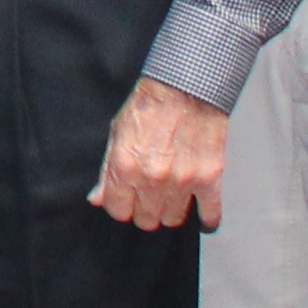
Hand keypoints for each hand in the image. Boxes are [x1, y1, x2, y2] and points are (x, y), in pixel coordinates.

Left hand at [92, 79, 231, 230]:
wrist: (186, 87)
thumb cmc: (150, 106)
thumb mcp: (117, 133)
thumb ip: (107, 170)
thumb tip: (97, 198)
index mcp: (126, 167)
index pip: (118, 211)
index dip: (121, 206)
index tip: (127, 200)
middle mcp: (153, 178)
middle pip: (146, 219)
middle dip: (145, 210)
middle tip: (150, 197)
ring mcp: (183, 181)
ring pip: (173, 220)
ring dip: (171, 211)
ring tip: (172, 197)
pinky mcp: (210, 178)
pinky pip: (210, 215)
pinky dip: (207, 218)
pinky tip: (203, 215)